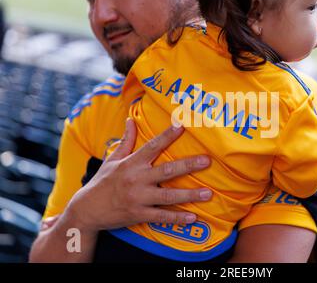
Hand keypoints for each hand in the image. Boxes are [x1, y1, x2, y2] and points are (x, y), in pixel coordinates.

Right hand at [66, 119, 211, 232]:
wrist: (86, 210)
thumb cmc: (102, 183)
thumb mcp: (112, 159)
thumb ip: (126, 141)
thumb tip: (130, 120)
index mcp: (131, 163)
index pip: (153, 146)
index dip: (167, 135)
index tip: (182, 125)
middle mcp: (137, 179)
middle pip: (167, 171)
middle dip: (188, 165)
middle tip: (207, 161)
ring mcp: (138, 198)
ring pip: (168, 196)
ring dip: (190, 195)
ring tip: (208, 193)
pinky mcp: (138, 214)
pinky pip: (161, 217)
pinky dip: (177, 218)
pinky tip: (193, 217)